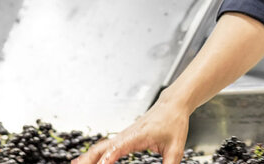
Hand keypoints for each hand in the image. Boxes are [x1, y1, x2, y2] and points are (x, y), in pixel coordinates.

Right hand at [71, 100, 189, 163]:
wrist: (173, 104)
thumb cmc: (174, 122)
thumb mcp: (176, 148)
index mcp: (138, 135)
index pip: (118, 148)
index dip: (107, 159)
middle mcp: (127, 134)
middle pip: (102, 147)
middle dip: (88, 159)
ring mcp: (124, 134)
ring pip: (101, 146)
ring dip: (87, 156)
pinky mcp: (125, 136)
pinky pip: (106, 145)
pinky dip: (94, 153)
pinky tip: (86, 159)